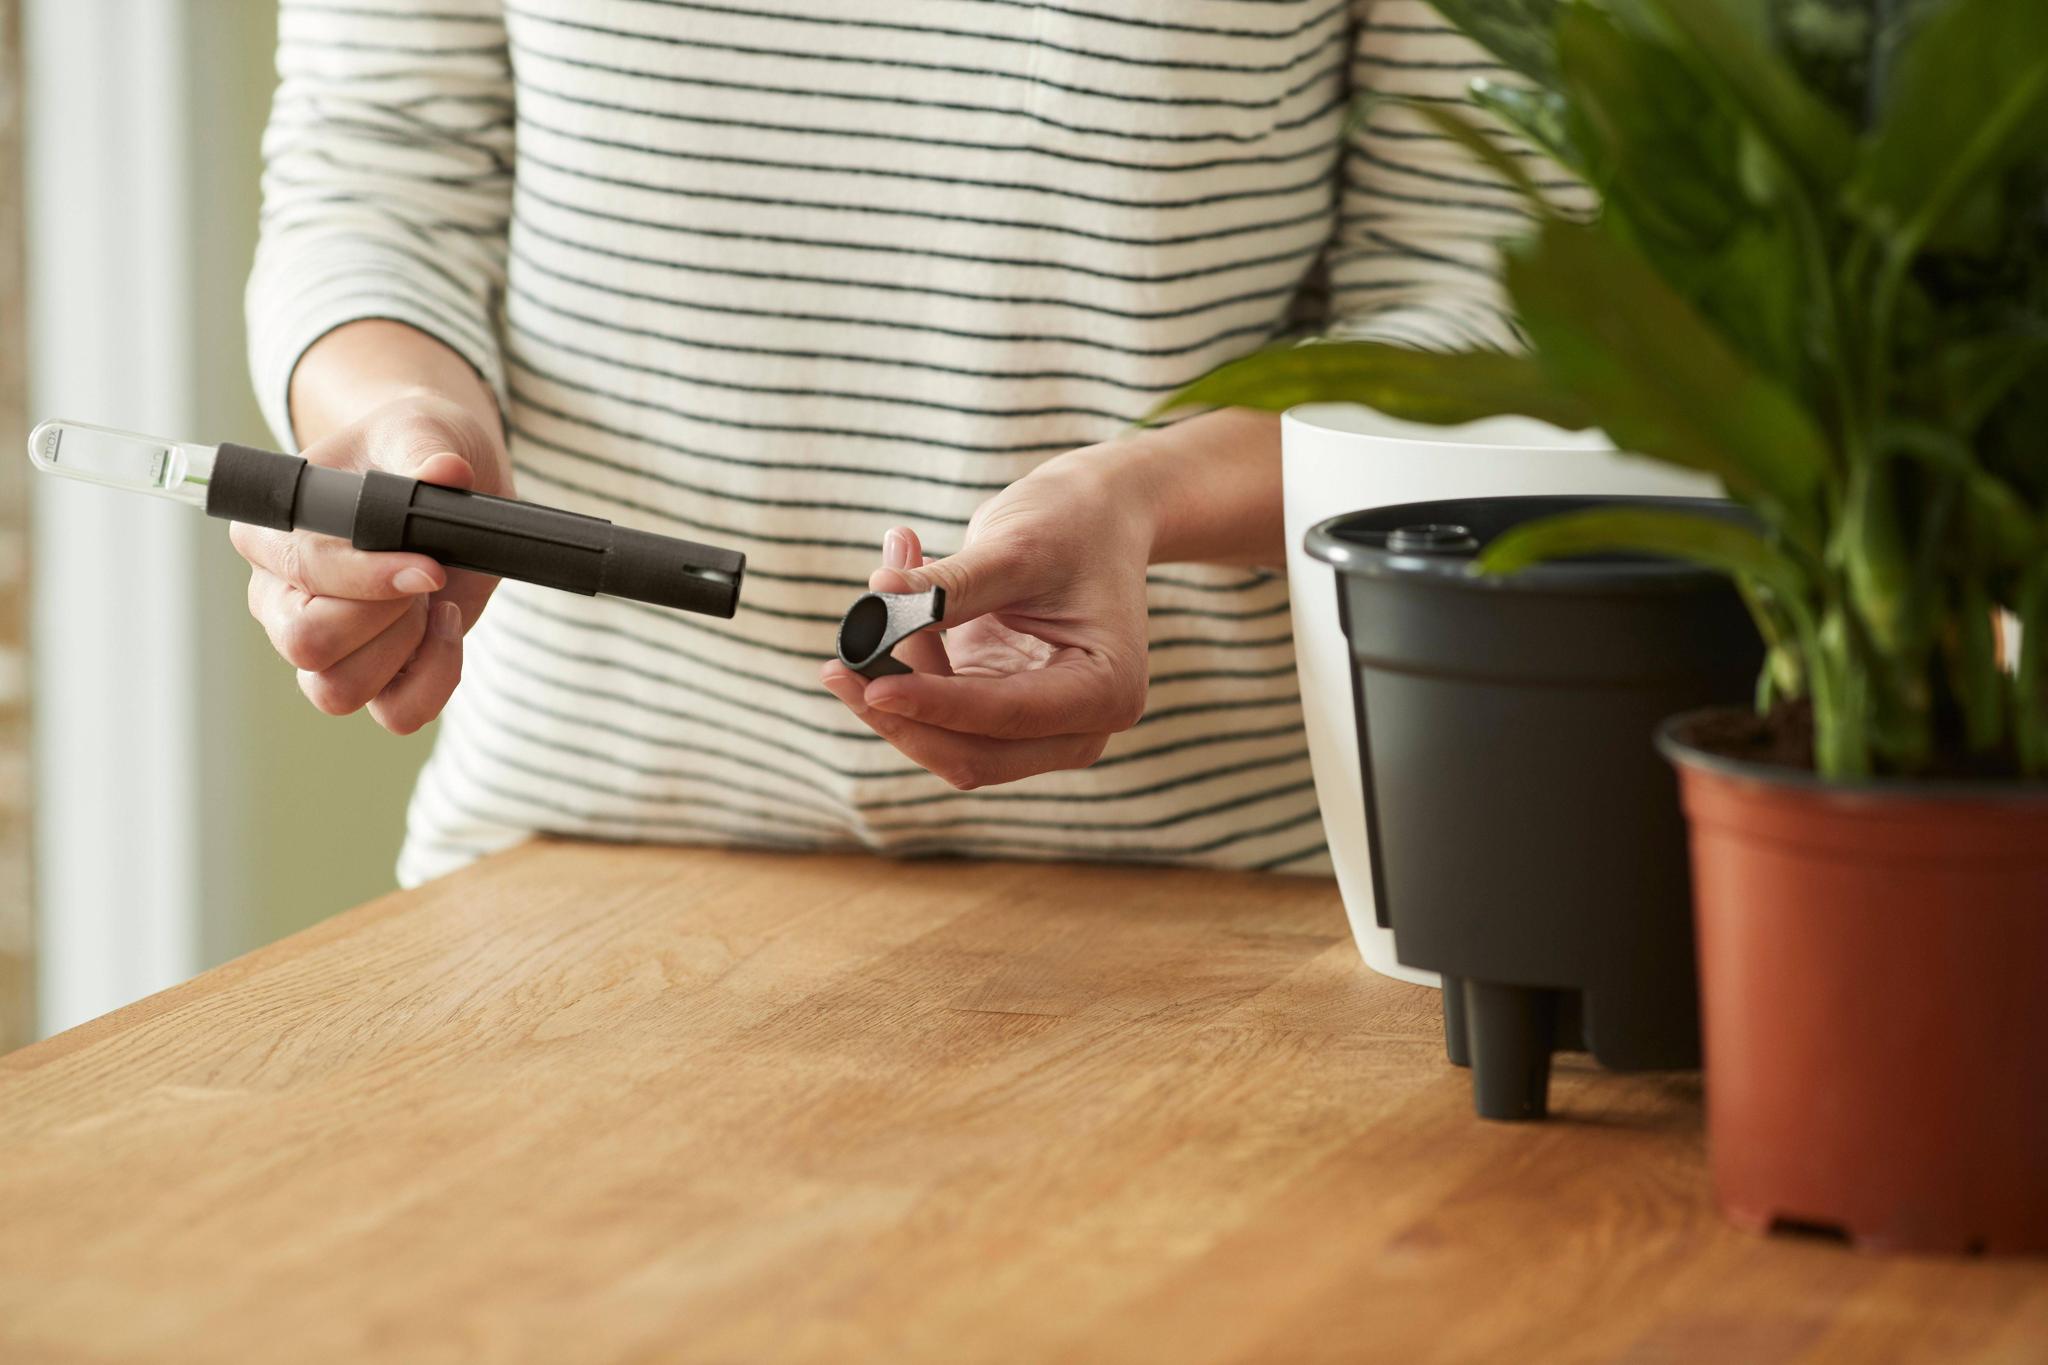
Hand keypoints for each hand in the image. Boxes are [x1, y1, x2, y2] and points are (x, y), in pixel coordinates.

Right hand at [230, 392, 514, 733]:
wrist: (447, 478)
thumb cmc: (414, 448)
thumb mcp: (423, 430)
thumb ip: (425, 448)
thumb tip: (446, 472)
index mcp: (271, 533)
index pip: (301, 572)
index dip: (369, 578)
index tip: (428, 568)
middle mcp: (282, 597)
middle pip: (305, 646)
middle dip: (382, 620)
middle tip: (426, 579)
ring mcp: (325, 644)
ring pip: (337, 692)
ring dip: (405, 652)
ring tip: (434, 600)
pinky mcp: (374, 673)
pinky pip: (394, 713)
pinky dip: (433, 682)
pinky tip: (447, 629)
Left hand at [819, 452, 1152, 788]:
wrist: (1097, 515)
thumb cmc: (1072, 524)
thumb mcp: (1014, 548)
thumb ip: (947, 588)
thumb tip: (873, 604)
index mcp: (1105, 692)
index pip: (1004, 716)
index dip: (932, 703)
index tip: (869, 683)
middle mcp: (1078, 728)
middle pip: (971, 755)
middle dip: (900, 714)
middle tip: (838, 663)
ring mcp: (1039, 729)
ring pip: (944, 741)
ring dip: (895, 677)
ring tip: (883, 576)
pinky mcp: (1000, 714)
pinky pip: (935, 711)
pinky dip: (905, 661)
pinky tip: (897, 585)